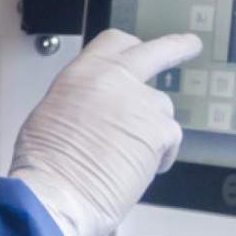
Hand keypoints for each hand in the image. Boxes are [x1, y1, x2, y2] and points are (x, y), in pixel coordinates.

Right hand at [10, 29, 202, 235]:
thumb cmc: (44, 163)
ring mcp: (140, 104)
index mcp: (82, 73)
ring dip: (151, 127)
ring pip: (161, 108)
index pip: (114, 43)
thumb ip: (80, 100)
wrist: (56, 192)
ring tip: (129, 155)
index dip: (130, 47)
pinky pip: (171, 139)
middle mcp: (114, 80)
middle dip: (177, 46)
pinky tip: (141, 168)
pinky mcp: (159, 132)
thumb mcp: (51, 113)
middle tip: (190, 45)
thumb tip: (94, 108)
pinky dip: (160, 154)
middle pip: (156, 52)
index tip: (140, 46)